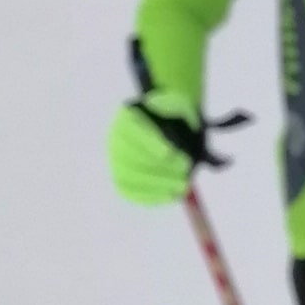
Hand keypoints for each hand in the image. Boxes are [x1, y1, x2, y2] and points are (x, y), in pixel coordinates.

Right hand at [109, 89, 206, 206]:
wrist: (162, 130)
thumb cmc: (171, 118)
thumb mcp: (176, 108)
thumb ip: (179, 115)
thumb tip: (189, 133)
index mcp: (127, 116)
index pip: (133, 130)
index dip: (150, 144)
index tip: (169, 154)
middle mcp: (116, 139)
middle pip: (131, 157)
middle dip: (159, 167)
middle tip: (186, 170)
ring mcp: (116, 161)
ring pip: (130, 176)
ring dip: (158, 184)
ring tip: (183, 185)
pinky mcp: (121, 180)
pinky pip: (131, 191)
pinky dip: (150, 196)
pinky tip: (170, 195)